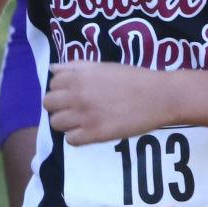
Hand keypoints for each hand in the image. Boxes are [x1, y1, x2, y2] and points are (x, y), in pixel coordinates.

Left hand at [44, 62, 176, 145]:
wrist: (158, 97)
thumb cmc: (133, 78)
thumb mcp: (102, 66)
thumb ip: (75, 67)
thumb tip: (53, 69)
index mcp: (78, 77)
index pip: (52, 84)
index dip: (61, 88)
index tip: (73, 92)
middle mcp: (77, 96)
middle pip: (49, 104)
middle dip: (59, 105)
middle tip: (74, 108)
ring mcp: (85, 116)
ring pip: (56, 124)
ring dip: (66, 122)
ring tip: (81, 121)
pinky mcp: (95, 134)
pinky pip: (71, 140)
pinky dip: (77, 137)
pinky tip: (89, 131)